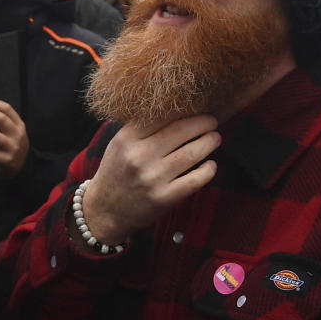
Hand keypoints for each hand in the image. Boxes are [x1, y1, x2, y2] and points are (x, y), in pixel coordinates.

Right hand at [81, 116, 220, 244]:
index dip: (184, 110)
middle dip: (203, 123)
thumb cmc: (115, 173)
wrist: (105, 210)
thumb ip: (140, 129)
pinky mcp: (163, 198)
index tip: (196, 109)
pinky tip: (211, 164)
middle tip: (212, 122)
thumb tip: (175, 111)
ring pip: (191, 154)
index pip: (162, 116)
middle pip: (180, 131)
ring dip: (209, 143)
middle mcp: (139, 156)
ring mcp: (152, 178)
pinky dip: (208, 170)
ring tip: (215, 138)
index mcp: (126, 139)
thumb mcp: (118, 144)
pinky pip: (194, 180)